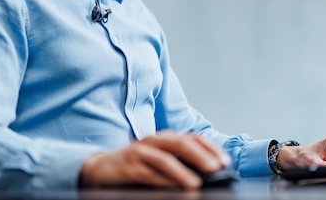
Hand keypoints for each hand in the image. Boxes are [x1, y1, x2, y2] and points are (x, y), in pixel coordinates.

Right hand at [79, 130, 230, 189]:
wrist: (101, 167)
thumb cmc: (136, 166)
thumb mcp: (159, 161)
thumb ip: (180, 164)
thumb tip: (206, 175)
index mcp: (165, 138)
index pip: (193, 137)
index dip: (210, 148)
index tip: (224, 161)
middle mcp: (154, 140)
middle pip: (182, 143)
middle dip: (202, 155)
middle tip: (216, 168)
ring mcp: (141, 151)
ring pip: (166, 158)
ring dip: (183, 171)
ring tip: (197, 184)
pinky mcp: (130, 165)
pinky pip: (149, 172)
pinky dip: (163, 181)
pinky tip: (173, 188)